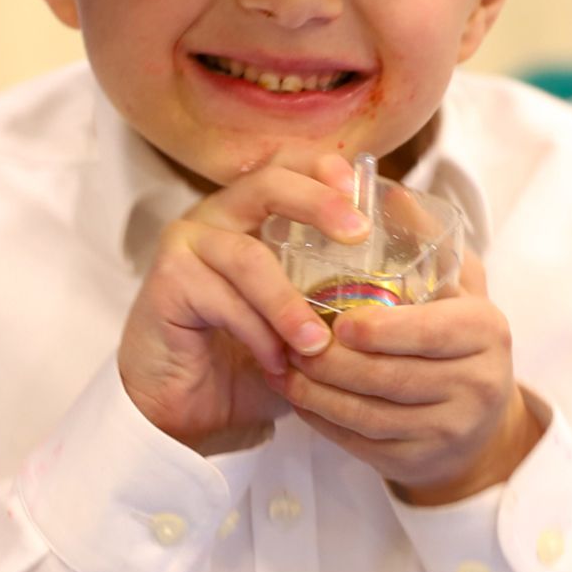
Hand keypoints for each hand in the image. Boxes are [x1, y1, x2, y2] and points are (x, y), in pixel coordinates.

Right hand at [118, 151, 367, 454]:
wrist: (184, 407)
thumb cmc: (247, 359)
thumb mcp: (302, 322)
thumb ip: (334, 299)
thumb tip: (406, 296)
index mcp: (250, 213)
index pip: (286, 164)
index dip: (323, 167)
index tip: (361, 187)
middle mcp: (216, 216)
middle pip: (267, 182)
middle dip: (317, 203)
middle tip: (358, 234)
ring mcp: (186, 244)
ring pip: (248, 256)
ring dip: (289, 302)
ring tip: (318, 343)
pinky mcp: (165, 281)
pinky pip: (222, 299)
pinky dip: (256, 332)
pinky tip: (275, 362)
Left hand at [265, 252, 547, 503]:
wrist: (481, 425)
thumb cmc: (458, 337)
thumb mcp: (458, 283)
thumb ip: (427, 238)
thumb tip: (387, 190)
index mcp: (486, 332)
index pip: (432, 332)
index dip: (383, 330)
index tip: (340, 322)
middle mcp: (477, 385)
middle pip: (390, 377)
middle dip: (332, 361)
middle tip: (290, 339)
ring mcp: (448, 430)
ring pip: (368, 414)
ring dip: (316, 390)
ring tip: (281, 364)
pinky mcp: (417, 462)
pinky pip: (358, 441)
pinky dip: (320, 419)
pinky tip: (296, 395)